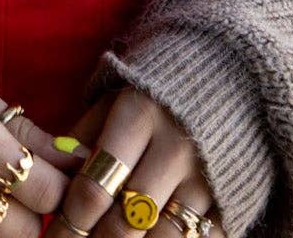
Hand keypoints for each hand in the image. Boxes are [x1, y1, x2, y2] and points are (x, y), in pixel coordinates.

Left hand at [53, 87, 222, 237]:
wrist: (239, 71)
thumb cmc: (162, 84)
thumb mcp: (119, 92)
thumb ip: (86, 134)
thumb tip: (55, 174)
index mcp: (140, 115)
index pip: (95, 187)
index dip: (70, 220)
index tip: (54, 234)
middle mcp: (175, 148)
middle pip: (125, 221)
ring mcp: (208, 177)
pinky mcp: (233, 198)